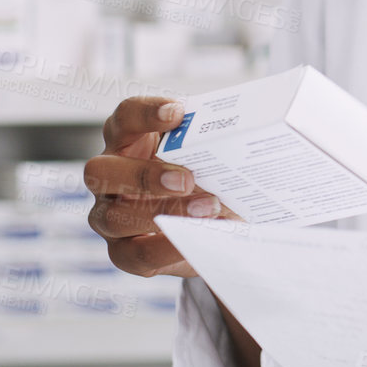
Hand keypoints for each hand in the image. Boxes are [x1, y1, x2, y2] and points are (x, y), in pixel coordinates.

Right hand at [86, 95, 235, 277]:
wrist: (210, 223)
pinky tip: (194, 239)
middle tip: (187, 179)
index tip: (178, 113)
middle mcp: (108, 176)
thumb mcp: (208, 153)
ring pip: (112, 217)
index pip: (124, 118)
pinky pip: (133, 254)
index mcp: (127, 140)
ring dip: (161, 214)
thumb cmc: (205, 174)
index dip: (145, 113)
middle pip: (100, 170)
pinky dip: (166, 248)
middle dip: (144, 175)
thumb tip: (266, 126)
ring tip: (207, 209)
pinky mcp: (122, 251)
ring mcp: (108, 215)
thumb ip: (218, 140)